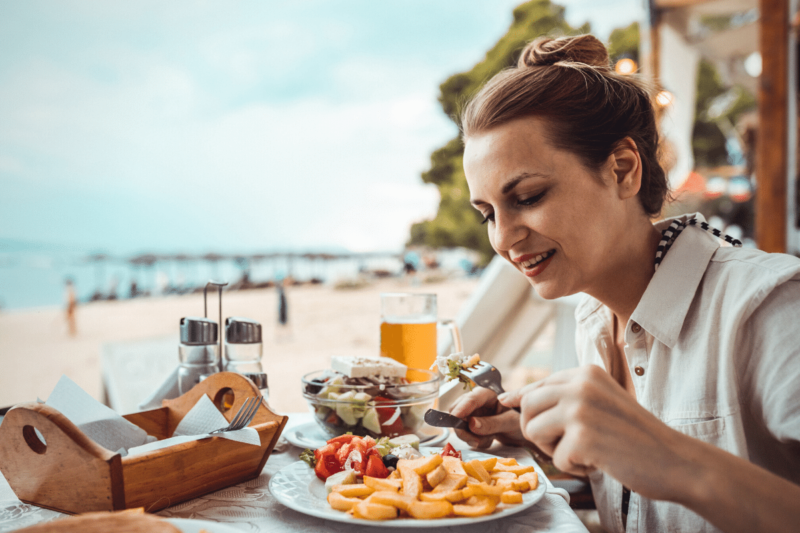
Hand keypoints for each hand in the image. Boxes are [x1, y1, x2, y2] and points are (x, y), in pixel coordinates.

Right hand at [449, 386, 526, 448]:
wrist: (526, 431)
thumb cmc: (522, 421)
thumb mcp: (510, 422)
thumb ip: (492, 423)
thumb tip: (471, 424)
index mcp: (488, 394)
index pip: (470, 399)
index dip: (460, 409)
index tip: (454, 420)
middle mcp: (478, 401)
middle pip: (458, 410)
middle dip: (463, 427)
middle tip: (475, 441)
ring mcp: (475, 412)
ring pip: (459, 423)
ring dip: (469, 436)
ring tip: (487, 440)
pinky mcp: (474, 423)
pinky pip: (465, 432)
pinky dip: (474, 440)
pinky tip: (488, 440)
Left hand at [499, 364, 690, 500]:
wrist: (676, 460)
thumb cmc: (636, 436)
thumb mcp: (600, 403)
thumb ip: (565, 397)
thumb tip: (512, 398)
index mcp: (585, 373)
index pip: (536, 386)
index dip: (520, 403)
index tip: (508, 406)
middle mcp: (580, 384)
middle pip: (527, 407)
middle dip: (535, 431)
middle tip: (561, 444)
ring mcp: (581, 408)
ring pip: (533, 431)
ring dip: (553, 450)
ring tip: (583, 453)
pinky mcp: (583, 436)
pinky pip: (556, 459)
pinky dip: (575, 469)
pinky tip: (599, 463)